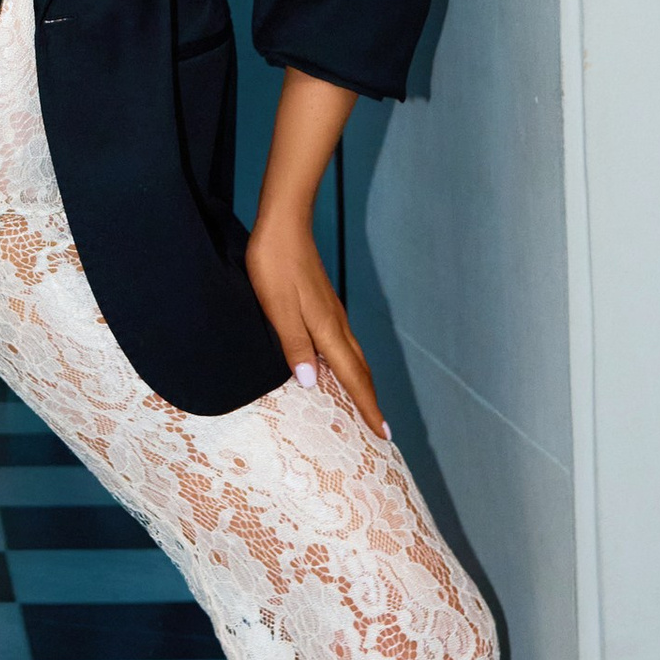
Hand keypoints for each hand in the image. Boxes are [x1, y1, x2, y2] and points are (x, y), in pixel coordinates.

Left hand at [244, 216, 384, 434]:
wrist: (284, 224)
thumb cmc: (275, 265)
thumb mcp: (277, 307)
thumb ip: (294, 344)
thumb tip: (311, 382)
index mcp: (326, 329)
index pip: (352, 377)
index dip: (367, 406)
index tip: (384, 434)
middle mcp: (336, 324)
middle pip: (360, 369)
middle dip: (371, 400)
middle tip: (382, 429)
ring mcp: (332, 312)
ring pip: (355, 356)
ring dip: (362, 383)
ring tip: (365, 404)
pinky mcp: (325, 303)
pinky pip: (345, 344)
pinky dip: (350, 364)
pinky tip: (340, 365)